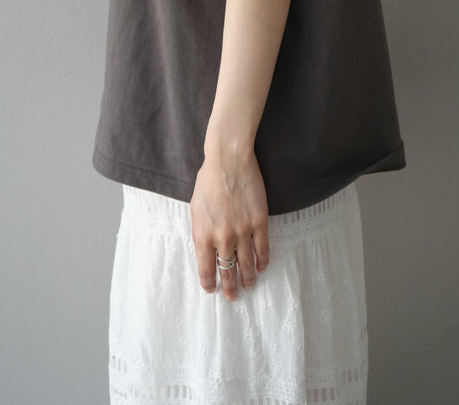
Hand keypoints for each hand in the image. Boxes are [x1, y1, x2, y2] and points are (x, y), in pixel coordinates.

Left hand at [189, 148, 269, 300]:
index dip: (209, 283)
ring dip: (248, 278)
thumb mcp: (195, 208)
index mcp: (203, 235)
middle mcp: (222, 238)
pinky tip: (262, 268)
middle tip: (232, 297)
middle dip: (229, 287)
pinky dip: (262, 261)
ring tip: (249, 286)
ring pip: (246, 264)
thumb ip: (200, 230)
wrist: (229, 161)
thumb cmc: (208, 180)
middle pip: (227, 271)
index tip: (212, 289)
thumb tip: (205, 248)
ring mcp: (242, 232)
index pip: (206, 269)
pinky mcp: (259, 223)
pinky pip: (262, 249)